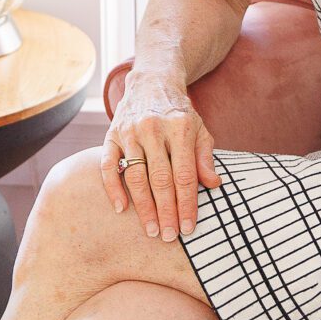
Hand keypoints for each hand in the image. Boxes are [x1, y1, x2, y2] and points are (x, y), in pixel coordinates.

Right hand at [102, 78, 225, 241]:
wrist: (151, 82)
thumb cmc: (179, 113)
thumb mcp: (199, 129)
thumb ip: (205, 157)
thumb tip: (214, 184)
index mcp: (180, 127)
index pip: (184, 174)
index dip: (186, 203)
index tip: (188, 228)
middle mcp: (153, 128)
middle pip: (160, 178)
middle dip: (165, 211)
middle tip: (168, 237)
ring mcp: (130, 131)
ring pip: (136, 175)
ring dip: (143, 206)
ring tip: (151, 229)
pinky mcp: (111, 135)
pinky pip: (107, 165)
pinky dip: (113, 188)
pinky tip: (121, 209)